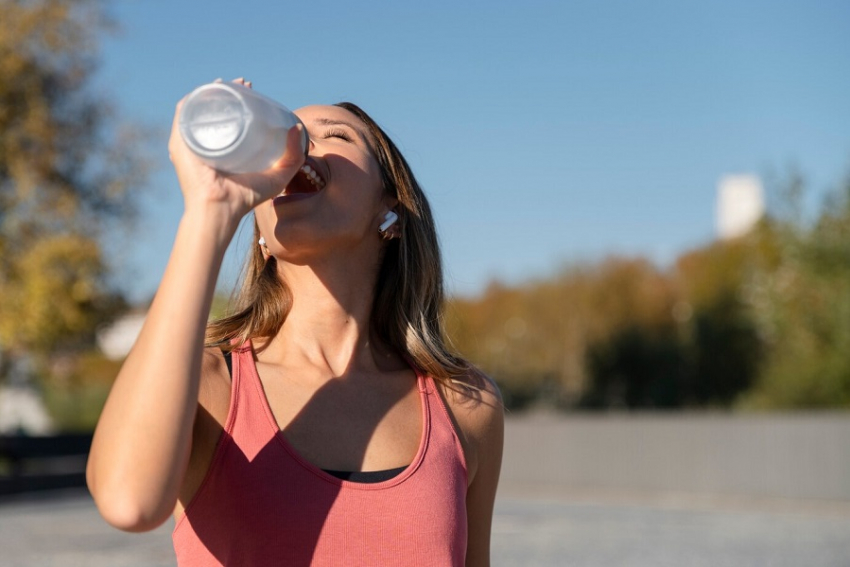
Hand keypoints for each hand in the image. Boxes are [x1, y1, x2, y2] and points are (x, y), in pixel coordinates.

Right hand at [167, 78, 305, 221]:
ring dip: (209, 91)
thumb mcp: (278, 175)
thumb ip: (293, 155)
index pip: (231, 117)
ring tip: (224, 83)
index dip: (241, 100)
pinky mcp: (179, 143)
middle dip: (226, 91)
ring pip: (198, 108)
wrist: (220, 209)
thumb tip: (298, 127)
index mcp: (226, 148)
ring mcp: (191, 142)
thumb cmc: (247, 197)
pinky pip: (182, 115)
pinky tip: (203, 90)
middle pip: (214, 109)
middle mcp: (207, 143)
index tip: (252, 89)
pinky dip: (191, 100)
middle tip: (243, 84)